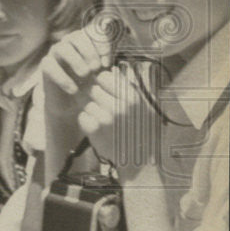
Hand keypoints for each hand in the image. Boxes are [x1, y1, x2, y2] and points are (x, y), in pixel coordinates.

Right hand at [40, 26, 112, 112]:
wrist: (71, 104)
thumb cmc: (90, 86)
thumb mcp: (104, 76)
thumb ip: (108, 66)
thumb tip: (112, 62)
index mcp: (86, 42)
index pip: (93, 32)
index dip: (101, 43)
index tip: (107, 63)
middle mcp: (70, 43)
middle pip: (77, 36)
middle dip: (88, 51)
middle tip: (96, 68)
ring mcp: (55, 53)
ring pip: (62, 48)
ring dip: (75, 60)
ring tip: (85, 75)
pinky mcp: (46, 66)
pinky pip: (50, 66)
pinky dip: (63, 78)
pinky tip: (73, 90)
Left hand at [77, 66, 161, 182]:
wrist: (136, 162)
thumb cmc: (142, 132)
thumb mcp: (146, 107)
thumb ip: (133, 87)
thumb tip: (119, 68)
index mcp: (133, 98)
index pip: (106, 76)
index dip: (102, 81)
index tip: (105, 88)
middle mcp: (119, 107)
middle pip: (93, 88)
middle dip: (95, 95)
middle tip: (102, 105)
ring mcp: (105, 118)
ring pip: (87, 102)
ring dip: (91, 109)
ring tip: (104, 119)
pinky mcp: (93, 129)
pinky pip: (82, 115)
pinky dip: (86, 120)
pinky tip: (98, 128)